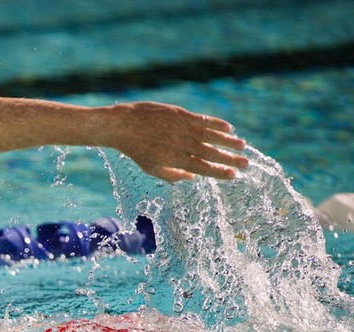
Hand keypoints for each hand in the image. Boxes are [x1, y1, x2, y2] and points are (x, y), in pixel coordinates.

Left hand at [109, 102, 247, 182]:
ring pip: (210, 136)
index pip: (202, 168)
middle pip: (211, 153)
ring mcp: (182, 128)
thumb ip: (171, 175)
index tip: (234, 175)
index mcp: (174, 160)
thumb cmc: (136, 149)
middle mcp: (181, 145)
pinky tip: (228, 128)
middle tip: (247, 163)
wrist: (123, 125)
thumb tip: (191, 178)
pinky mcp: (180, 115)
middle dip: (230, 159)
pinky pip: (203, 119)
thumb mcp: (150, 168)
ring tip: (242, 146)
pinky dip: (216, 124)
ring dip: (228, 141)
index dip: (219, 172)